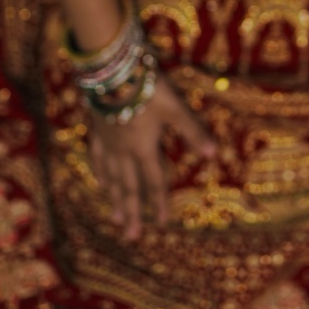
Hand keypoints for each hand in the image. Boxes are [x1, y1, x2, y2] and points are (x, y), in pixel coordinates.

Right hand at [87, 76, 215, 242]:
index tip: (162, 223)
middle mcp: (124, 151)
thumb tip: (213, 154)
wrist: (110, 71)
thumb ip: (192, 131)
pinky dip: (99, 173)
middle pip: (129, 186)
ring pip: (111, 177)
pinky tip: (100, 181)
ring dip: (115, 199)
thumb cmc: (146, 87)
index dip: (160, 202)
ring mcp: (107, 142)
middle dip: (132, 212)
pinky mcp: (96, 130)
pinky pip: (97, 158)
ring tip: (116, 219)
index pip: (154, 180)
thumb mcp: (174, 107)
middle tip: (132, 237)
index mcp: (144, 147)